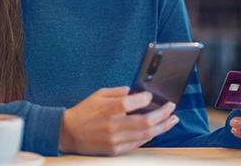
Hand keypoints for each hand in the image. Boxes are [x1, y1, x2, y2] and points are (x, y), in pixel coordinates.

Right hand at [59, 86, 178, 155]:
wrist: (68, 133)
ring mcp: (116, 140)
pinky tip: (156, 131)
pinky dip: (148, 137)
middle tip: (172, 108)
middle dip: (163, 114)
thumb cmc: (83, 112)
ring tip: (172, 120)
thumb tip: (134, 91)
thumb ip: (118, 91)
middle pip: (147, 121)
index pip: (137, 102)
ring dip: (162, 127)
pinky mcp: (115, 150)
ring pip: (146, 135)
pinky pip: (137, 144)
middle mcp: (115, 125)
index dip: (148, 98)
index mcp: (110, 108)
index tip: (151, 96)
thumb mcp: (98, 94)